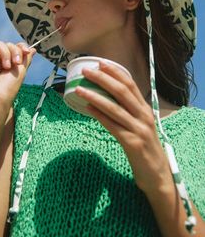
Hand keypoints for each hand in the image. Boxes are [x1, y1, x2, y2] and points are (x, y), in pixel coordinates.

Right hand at [0, 41, 35, 106]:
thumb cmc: (9, 88)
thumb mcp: (21, 71)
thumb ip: (26, 58)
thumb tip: (33, 49)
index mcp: (10, 63)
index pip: (15, 47)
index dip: (21, 46)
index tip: (26, 51)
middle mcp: (0, 61)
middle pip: (8, 44)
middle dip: (14, 51)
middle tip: (16, 63)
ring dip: (5, 54)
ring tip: (5, 67)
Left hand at [75, 61, 172, 194]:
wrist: (156, 173)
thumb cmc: (144, 145)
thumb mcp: (139, 123)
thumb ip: (127, 110)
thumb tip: (105, 96)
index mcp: (145, 108)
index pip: (130, 84)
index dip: (115, 72)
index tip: (100, 63)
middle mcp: (143, 115)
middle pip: (122, 92)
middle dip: (103, 79)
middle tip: (86, 71)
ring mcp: (139, 129)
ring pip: (114, 108)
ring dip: (95, 96)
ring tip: (79, 89)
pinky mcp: (132, 143)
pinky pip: (112, 126)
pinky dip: (99, 116)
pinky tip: (87, 109)